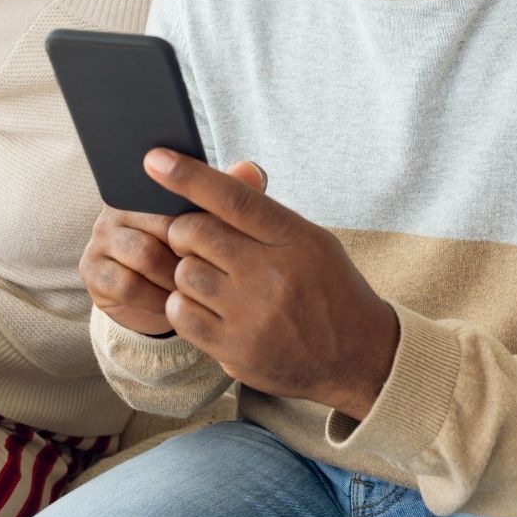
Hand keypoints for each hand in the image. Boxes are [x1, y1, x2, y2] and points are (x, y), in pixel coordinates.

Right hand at [80, 161, 266, 336]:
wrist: (165, 302)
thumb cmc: (192, 254)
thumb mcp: (216, 225)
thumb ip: (236, 195)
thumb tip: (252, 169)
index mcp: (146, 186)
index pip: (173, 191)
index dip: (200, 219)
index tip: (218, 241)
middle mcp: (118, 205)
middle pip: (162, 224)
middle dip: (190, 252)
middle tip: (213, 270)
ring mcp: (102, 237)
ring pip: (144, 254)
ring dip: (174, 277)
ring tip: (194, 287)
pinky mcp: (92, 270)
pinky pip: (126, 284)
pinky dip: (153, 297)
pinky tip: (169, 302)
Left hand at [146, 149, 399, 420]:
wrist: (362, 357)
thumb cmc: (329, 288)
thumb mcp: (310, 240)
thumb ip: (265, 211)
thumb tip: (224, 172)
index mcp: (294, 238)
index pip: (233, 198)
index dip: (188, 176)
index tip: (154, 159)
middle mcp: (272, 274)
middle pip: (194, 233)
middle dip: (186, 232)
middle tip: (199, 242)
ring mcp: (252, 315)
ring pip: (183, 273)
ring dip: (188, 272)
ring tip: (214, 280)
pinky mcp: (235, 349)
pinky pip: (180, 313)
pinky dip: (184, 305)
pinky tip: (207, 307)